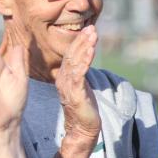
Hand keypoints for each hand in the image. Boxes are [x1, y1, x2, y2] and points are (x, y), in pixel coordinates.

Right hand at [56, 26, 100, 142]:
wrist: (83, 129)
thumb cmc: (84, 109)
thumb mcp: (82, 87)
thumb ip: (81, 73)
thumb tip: (86, 61)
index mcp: (64, 77)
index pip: (70, 55)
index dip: (79, 42)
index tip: (89, 29)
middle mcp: (63, 79)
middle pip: (72, 55)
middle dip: (82, 40)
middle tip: (92, 28)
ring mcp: (68, 86)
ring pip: (75, 62)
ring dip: (85, 47)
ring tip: (93, 35)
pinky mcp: (75, 94)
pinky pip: (80, 74)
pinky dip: (85, 61)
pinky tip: (91, 51)